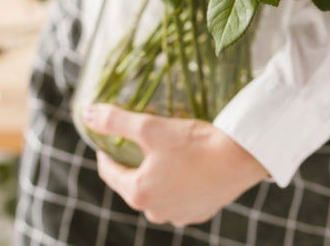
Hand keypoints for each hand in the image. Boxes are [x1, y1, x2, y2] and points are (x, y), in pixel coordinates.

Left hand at [83, 104, 268, 225]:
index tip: (110, 136)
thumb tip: (87, 113)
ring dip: (158, 175)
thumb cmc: (194, 142)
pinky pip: (181, 197)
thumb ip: (116, 121)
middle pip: (134, 184)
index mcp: (139, 193)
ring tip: (167, 153)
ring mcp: (179, 215)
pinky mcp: (201, 213)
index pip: (109, 172)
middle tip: (142, 141)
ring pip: (158, 193)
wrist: (242, 158)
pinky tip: (188, 166)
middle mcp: (156, 211)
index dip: (107, 151)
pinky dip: (179, 183)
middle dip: (135, 163)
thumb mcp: (150, 126)